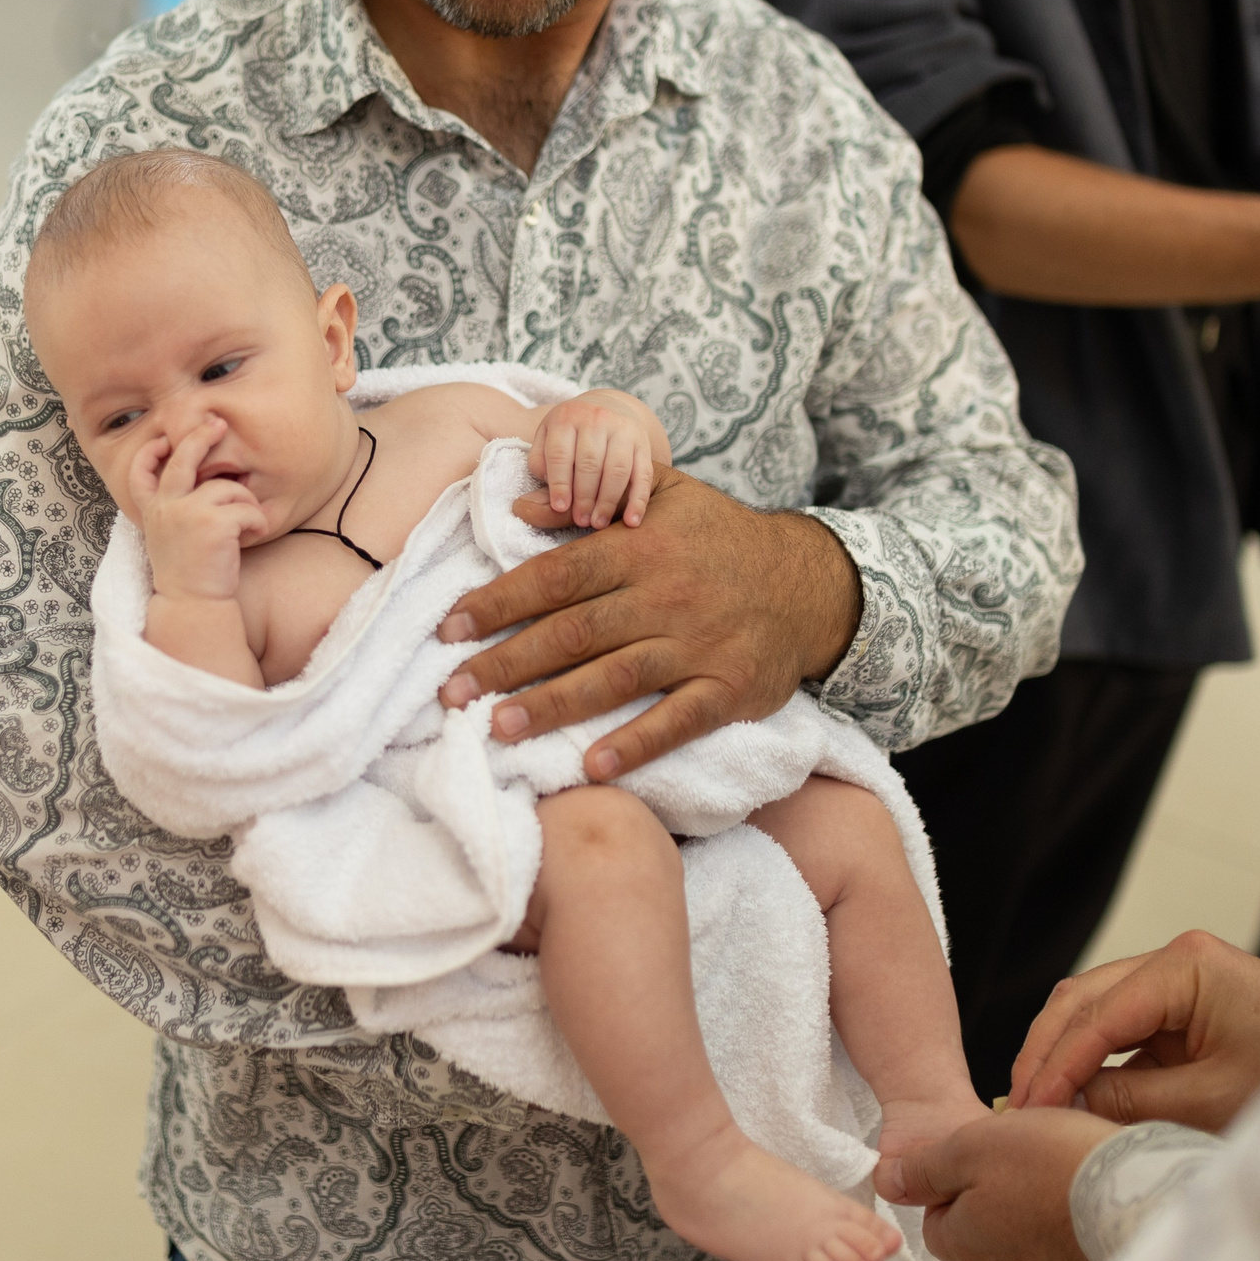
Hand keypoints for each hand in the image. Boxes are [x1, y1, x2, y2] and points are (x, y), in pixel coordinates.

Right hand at [129, 416, 265, 602]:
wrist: (192, 604)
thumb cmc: (189, 574)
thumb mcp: (168, 537)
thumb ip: (172, 510)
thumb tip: (197, 483)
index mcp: (153, 510)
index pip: (140, 472)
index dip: (149, 453)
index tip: (162, 442)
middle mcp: (166, 506)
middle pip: (183, 458)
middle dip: (202, 436)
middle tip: (219, 424)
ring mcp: (187, 512)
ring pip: (228, 488)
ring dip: (246, 505)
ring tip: (248, 526)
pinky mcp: (212, 523)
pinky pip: (247, 508)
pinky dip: (258, 521)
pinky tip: (254, 535)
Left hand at [437, 471, 859, 779]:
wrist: (810, 582)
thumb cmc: (722, 539)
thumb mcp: (667, 495)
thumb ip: (595, 496)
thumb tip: (519, 503)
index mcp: (640, 546)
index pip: (555, 576)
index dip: (498, 601)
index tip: (449, 628)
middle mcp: (664, 595)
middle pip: (572, 632)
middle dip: (506, 662)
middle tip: (452, 691)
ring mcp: (697, 645)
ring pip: (613, 678)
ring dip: (552, 706)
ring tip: (498, 727)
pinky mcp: (727, 689)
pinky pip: (676, 721)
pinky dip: (635, 743)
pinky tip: (592, 765)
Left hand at [531, 391, 659, 527]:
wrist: (608, 406)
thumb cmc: (572, 432)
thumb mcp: (548, 435)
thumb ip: (541, 460)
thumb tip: (548, 487)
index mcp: (567, 417)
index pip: (560, 454)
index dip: (559, 484)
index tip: (560, 508)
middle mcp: (596, 419)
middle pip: (590, 463)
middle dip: (584, 497)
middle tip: (581, 521)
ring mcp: (623, 429)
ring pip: (617, 469)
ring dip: (608, 501)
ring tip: (599, 523)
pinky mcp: (643, 443)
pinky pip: (643, 474)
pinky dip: (639, 500)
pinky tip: (631, 521)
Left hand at [883, 1108, 1115, 1260]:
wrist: (1138, 1194)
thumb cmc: (1050, 1164)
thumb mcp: (970, 1147)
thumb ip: (925, 1168)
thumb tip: (888, 1183)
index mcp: (964, 1241)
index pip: (936, 1217)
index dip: (951, 1177)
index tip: (979, 1150)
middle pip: (979, 1223)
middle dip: (994, 1186)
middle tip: (1021, 1150)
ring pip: (1022, 1229)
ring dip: (1032, 1196)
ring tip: (1056, 1160)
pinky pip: (1061, 1236)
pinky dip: (1066, 1209)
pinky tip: (1081, 1181)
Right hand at [1006, 930, 1259, 1131]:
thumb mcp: (1212, 1102)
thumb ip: (1130, 1100)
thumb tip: (1065, 1103)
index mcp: (1185, 966)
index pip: (1094, 1014)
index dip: (1054, 1064)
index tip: (1026, 1109)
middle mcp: (1177, 962)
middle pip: (1082, 1000)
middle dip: (1045, 1052)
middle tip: (1017, 1106)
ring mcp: (1182, 983)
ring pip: (1095, 1012)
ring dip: (1066, 1056)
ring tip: (1038, 1105)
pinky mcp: (1189, 1010)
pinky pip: (1125, 1032)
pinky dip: (1097, 1063)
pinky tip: (1077, 1098)